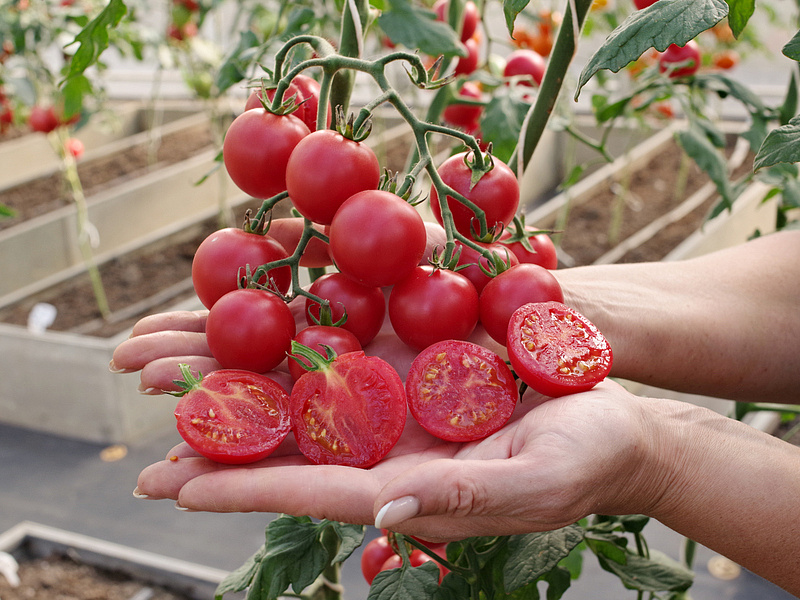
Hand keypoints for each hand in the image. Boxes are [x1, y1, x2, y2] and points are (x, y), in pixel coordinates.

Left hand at [116, 308, 655, 541]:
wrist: (613, 418)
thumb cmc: (584, 460)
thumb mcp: (531, 482)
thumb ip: (459, 496)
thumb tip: (382, 514)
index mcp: (405, 484)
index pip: (310, 489)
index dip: (245, 487)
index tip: (181, 486)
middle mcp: (387, 443)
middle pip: (289, 442)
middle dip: (219, 441)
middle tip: (147, 442)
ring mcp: (397, 398)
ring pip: (302, 390)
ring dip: (240, 383)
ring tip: (173, 379)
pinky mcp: (414, 356)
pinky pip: (345, 343)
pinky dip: (296, 334)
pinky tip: (253, 322)